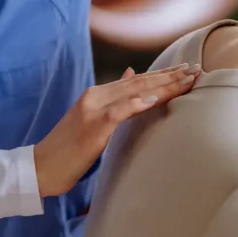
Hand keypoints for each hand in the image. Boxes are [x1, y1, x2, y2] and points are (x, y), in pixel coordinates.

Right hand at [33, 64, 199, 196]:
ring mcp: (93, 110)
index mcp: (97, 95)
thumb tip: (132, 74)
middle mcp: (96, 97)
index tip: (187, 70)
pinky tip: (155, 99)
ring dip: (163, 86)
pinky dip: (137, 104)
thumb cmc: (69, 148)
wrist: (41, 167)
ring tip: (187, 80)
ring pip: (134, 92)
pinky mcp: (92, 127)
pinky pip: (118, 112)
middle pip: (140, 82)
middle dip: (170, 76)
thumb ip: (114, 98)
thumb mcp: (92, 119)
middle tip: (196, 69)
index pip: (137, 81)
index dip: (163, 74)